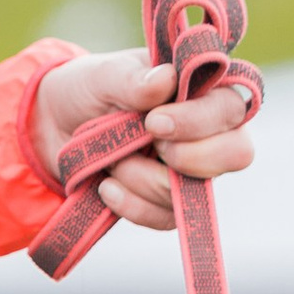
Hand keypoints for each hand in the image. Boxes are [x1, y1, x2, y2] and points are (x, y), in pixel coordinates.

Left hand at [29, 45, 257, 232]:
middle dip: (188, 157)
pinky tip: (106, 186)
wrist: (56, 127)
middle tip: (149, 144)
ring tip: (111, 159)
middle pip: (237, 153)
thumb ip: (133, 78)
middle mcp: (210, 131)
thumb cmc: (91, 89)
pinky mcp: (171, 203)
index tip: (153, 122)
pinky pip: (166, 218)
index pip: (231, 108)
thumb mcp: (103, 76)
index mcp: (203, 89)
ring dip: (141, 178)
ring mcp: (193, 171)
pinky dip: (131, 205)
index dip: (199, 121)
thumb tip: (166, 79)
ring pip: (192, 191)